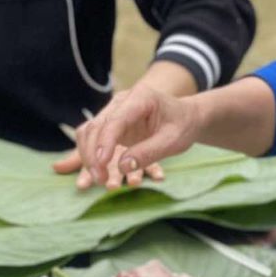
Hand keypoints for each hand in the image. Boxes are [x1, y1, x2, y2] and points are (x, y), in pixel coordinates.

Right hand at [61, 84, 200, 188]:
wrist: (186, 117)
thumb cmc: (183, 126)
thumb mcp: (173, 141)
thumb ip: (149, 152)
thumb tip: (122, 167)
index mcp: (141, 97)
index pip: (116, 120)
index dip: (106, 142)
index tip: (102, 163)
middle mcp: (122, 101)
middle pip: (96, 125)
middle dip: (93, 154)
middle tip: (100, 179)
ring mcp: (114, 111)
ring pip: (89, 130)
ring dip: (89, 155)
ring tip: (99, 178)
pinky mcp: (111, 123)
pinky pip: (93, 136)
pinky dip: (91, 154)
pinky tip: (97, 170)